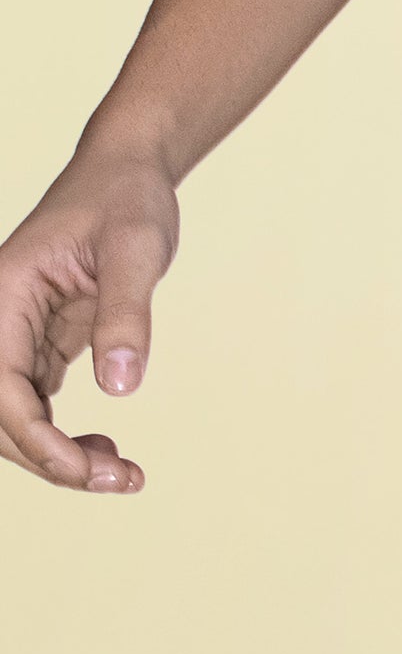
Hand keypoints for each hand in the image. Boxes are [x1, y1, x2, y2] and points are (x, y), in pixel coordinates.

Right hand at [0, 145, 178, 491]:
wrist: (128, 172)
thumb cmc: (127, 200)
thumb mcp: (136, 248)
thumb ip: (125, 313)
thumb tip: (120, 387)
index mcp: (1, 297)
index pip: (1, 391)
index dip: (38, 441)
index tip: (90, 470)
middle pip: (0, 416)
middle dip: (50, 459)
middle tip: (122, 480)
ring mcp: (15, 335)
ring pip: (15, 417)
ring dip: (58, 455)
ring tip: (124, 475)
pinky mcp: (40, 342)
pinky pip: (35, 404)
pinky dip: (65, 435)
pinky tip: (109, 449)